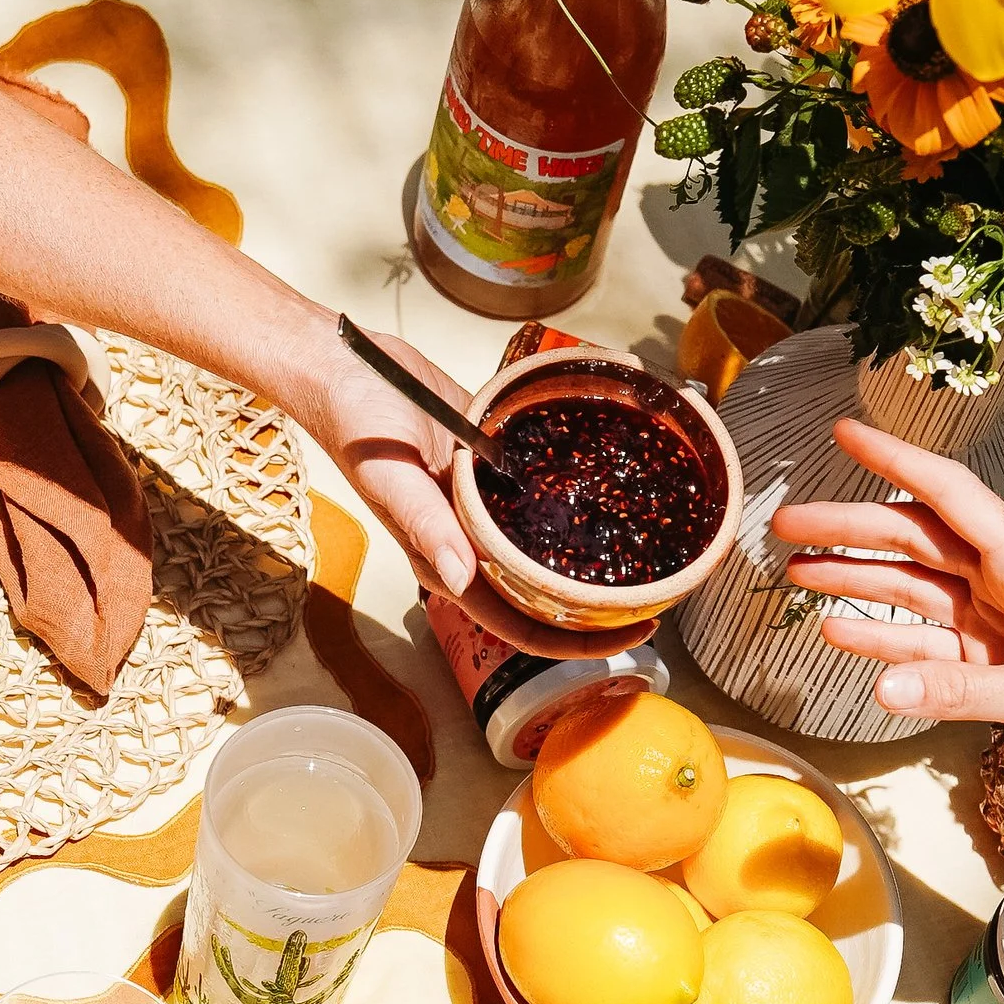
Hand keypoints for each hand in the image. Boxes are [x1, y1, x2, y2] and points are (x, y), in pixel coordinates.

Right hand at [296, 328, 654, 659]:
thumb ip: (427, 527)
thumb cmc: (356, 425)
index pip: (519, 623)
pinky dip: (580, 476)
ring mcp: (487, 500)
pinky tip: (620, 461)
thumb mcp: (390, 478)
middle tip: (658, 591)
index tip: (630, 633)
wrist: (344, 364)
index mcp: (448, 558)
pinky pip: (543, 479)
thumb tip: (459, 580)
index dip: (574, 639)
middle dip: (598, 602)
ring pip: (549, 536)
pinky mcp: (495, 459)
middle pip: (544, 589)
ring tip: (652, 538)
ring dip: (596, 541)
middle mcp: (473, 538)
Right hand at [768, 419, 1003, 802]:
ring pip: (915, 593)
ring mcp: (1000, 627)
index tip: (845, 431)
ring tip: (798, 575)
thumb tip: (881, 689)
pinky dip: (886, 642)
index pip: (951, 495)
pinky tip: (841, 634)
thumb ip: (961, 692)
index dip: (897, 459)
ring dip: (859, 583)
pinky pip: (928, 648)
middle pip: (917, 542)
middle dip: (851, 529)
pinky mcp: (998, 670)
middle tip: (785, 525)